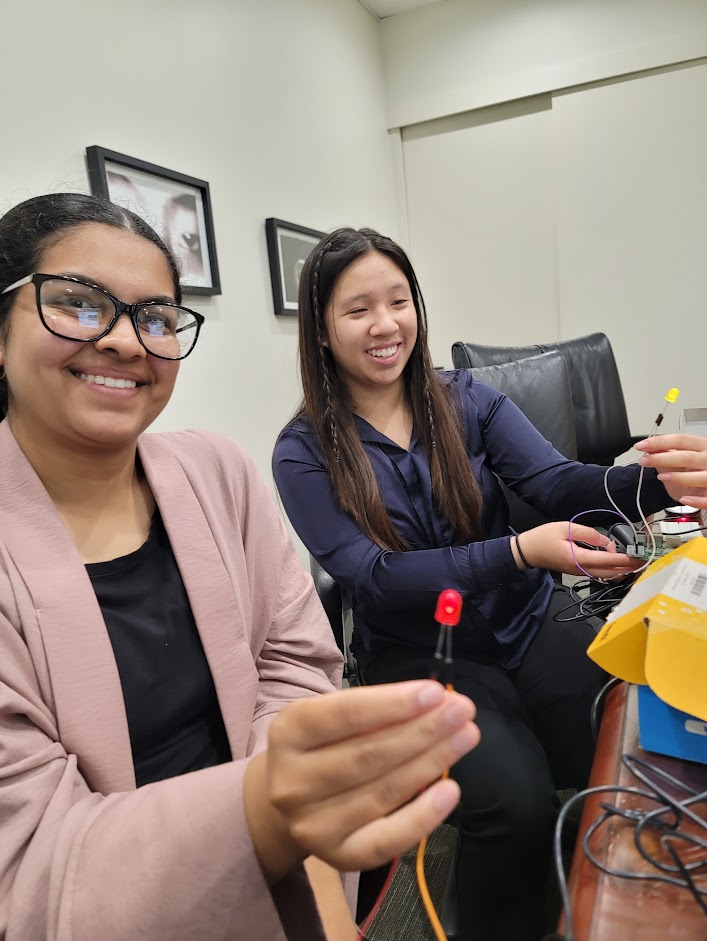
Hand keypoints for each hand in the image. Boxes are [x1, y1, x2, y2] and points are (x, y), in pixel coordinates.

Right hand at [243, 681, 477, 882]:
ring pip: (382, 792)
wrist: (286, 798)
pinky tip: (450, 791)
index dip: (392, 704)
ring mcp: (313, 825)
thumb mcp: (330, 716)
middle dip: (423, 730)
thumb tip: (434, 703)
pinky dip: (422, 816)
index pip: (344, 714)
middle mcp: (293, 782)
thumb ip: (373, 710)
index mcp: (289, 732)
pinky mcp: (338, 858)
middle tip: (462, 711)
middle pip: (368, 754)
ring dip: (431, 762)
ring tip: (466, 737)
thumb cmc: (320, 745)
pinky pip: (386, 840)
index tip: (436, 692)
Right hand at [513, 522, 641, 578]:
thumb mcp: (565, 528)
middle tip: (643, 560)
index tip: (639, 557)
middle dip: (628, 567)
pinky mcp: (578, 571)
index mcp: (578, 557)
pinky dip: (611, 569)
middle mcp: (581, 569)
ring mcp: (580, 572)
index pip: (607, 560)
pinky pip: (599, 573)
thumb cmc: (543, 538)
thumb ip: (588, 533)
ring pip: (606, 575)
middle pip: (610, 572)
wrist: (527, 552)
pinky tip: (617, 562)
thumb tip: (606, 541)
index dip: (624, 559)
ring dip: (620, 569)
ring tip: (633, 560)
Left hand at [635, 433, 706, 508]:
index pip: (680, 440)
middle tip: (644, 461)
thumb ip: (667, 454)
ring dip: (678, 477)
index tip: (641, 446)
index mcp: (702, 446)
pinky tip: (684, 500)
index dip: (659, 442)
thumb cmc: (697, 469)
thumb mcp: (683, 459)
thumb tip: (649, 448)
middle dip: (662, 459)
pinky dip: (696, 501)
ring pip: (699, 477)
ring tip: (661, 477)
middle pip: (687, 457)